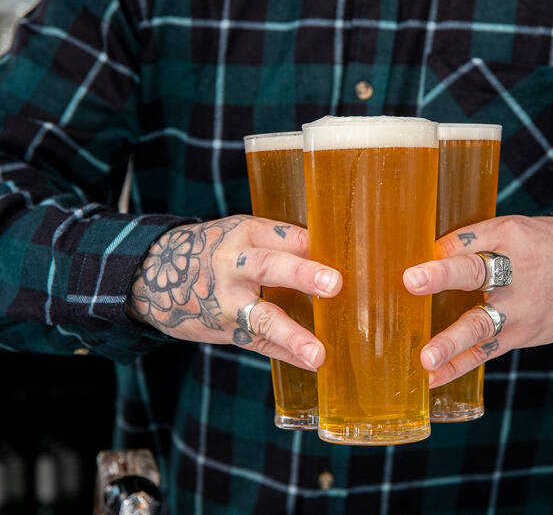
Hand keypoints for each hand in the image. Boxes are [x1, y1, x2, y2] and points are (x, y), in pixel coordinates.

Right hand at [126, 215, 341, 369]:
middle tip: (335, 284)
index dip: (318, 246)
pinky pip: (259, 344)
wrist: (154, 275)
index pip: (288, 236)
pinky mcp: (226, 329)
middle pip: (271, 267)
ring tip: (318, 355)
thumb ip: (283, 243)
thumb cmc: (217, 250)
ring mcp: (228, 301)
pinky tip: (312, 364)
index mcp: (246, 234)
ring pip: (262, 317)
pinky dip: (286, 353)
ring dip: (293, 336)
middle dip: (303, 275)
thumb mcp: (242, 235)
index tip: (353, 254)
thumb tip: (339, 253)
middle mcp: (235, 264)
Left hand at [403, 216, 552, 386]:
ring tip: (426, 358)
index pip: (471, 238)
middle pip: (477, 271)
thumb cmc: (538, 247)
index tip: (415, 255)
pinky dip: (458, 367)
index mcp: (509, 237)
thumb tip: (421, 253)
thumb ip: (471, 241)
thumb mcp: (512, 229)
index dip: (443, 247)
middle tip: (412, 281)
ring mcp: (518, 308)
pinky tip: (433, 378)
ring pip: (481, 323)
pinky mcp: (518, 335)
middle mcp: (515, 272)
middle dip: (444, 276)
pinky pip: (485, 352)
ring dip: (451, 341)